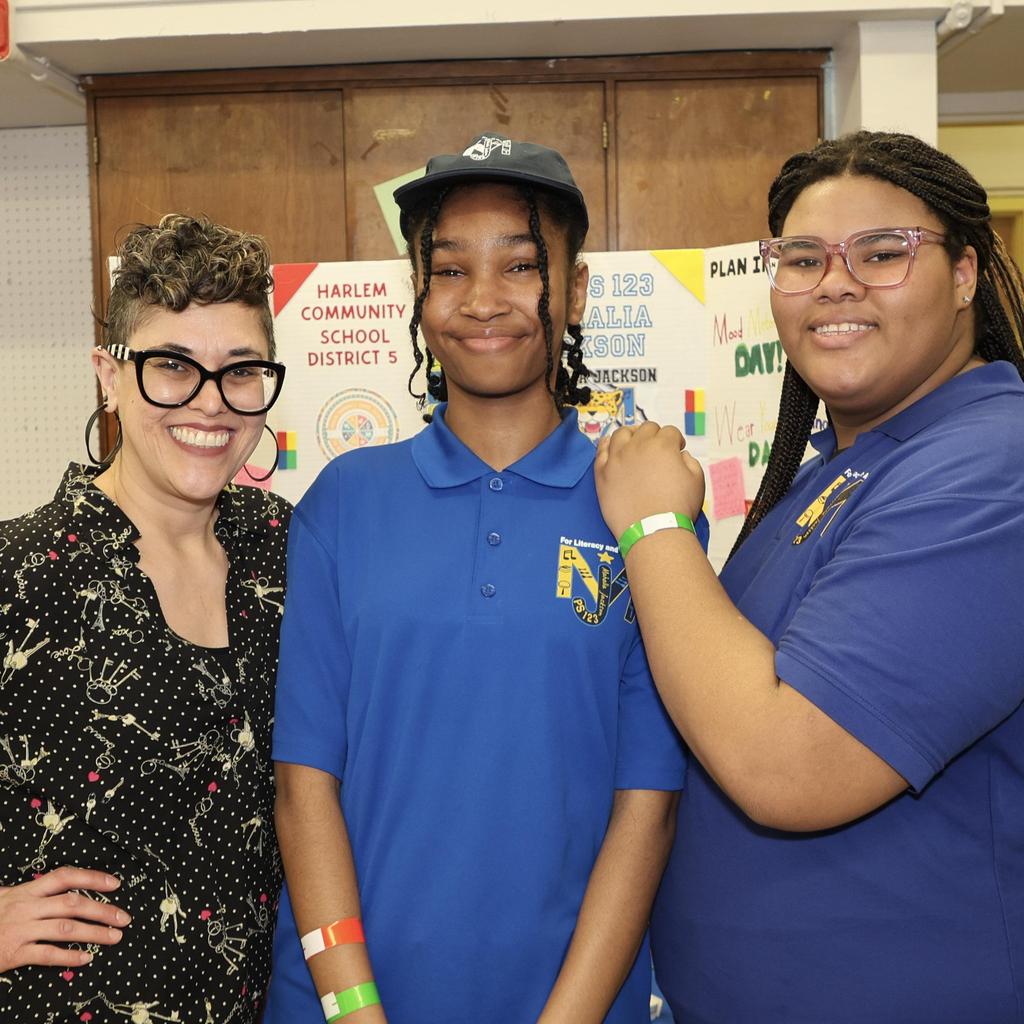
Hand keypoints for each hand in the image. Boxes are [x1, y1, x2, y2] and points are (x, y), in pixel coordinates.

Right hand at [0, 867, 129, 971]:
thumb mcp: (6, 896)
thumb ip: (32, 891)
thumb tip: (61, 885)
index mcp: (27, 890)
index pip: (65, 877)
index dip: (92, 877)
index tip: (115, 883)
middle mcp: (27, 907)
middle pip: (72, 903)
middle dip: (102, 909)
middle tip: (124, 917)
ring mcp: (21, 930)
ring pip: (65, 929)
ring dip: (94, 933)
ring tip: (115, 937)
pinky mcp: (14, 954)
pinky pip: (47, 955)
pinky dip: (69, 956)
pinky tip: (86, 958)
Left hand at [595, 422, 705, 539]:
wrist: (653, 530)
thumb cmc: (677, 508)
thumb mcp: (697, 480)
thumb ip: (689, 461)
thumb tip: (680, 455)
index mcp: (662, 445)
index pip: (669, 431)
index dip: (675, 439)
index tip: (676, 449)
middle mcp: (638, 446)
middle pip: (645, 429)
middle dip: (654, 435)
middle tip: (656, 448)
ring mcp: (617, 458)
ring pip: (621, 434)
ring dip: (630, 435)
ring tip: (633, 443)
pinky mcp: (603, 473)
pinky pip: (600, 451)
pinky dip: (606, 445)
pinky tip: (611, 446)